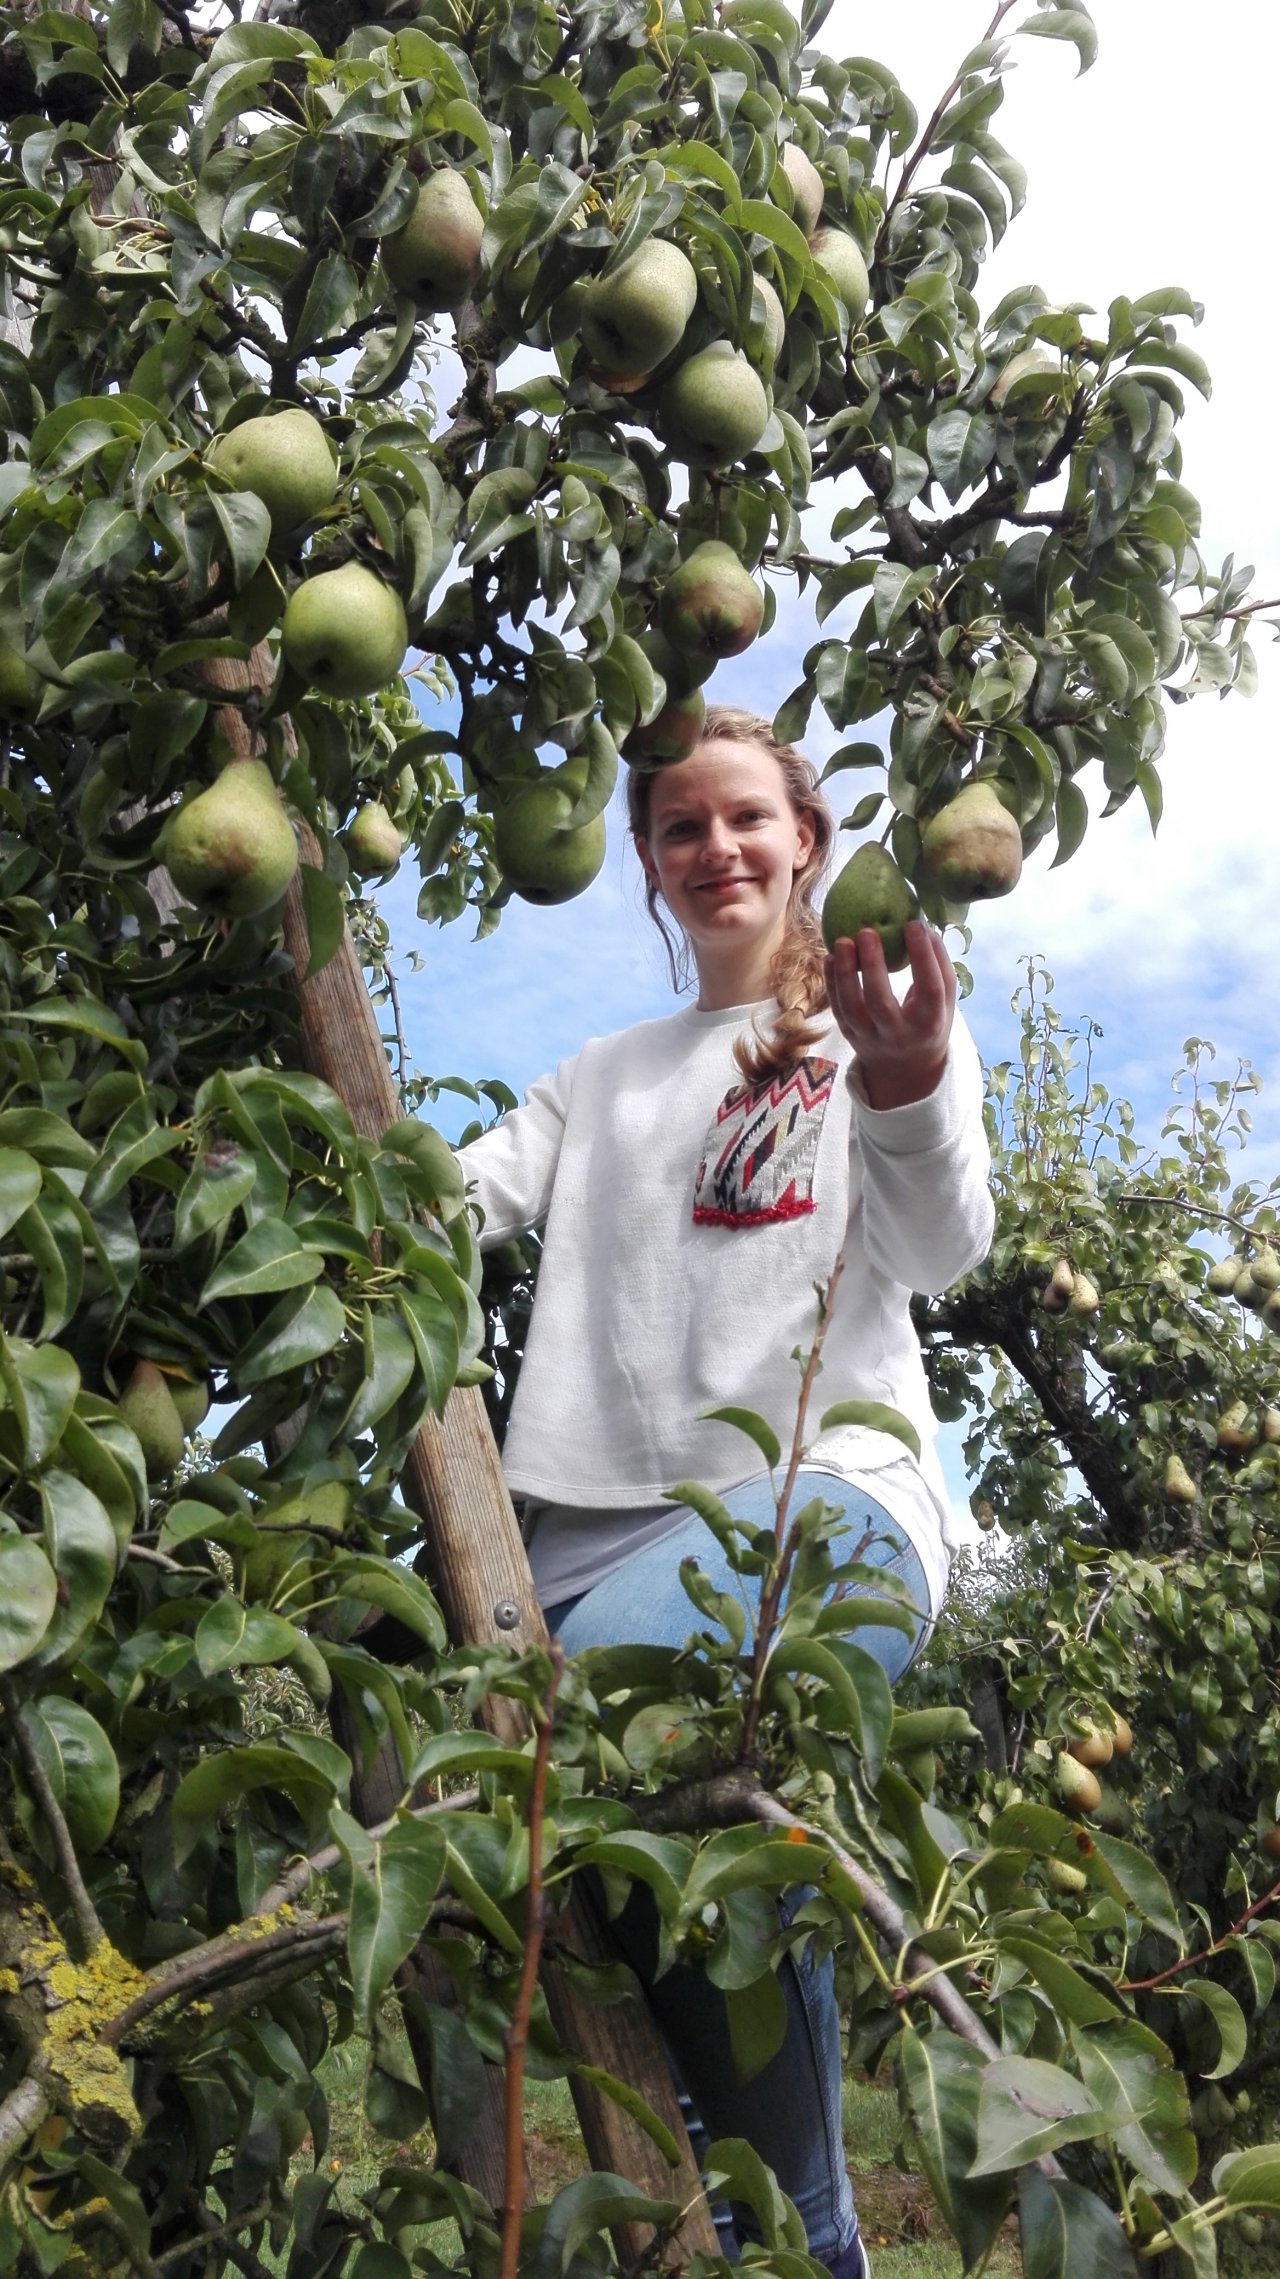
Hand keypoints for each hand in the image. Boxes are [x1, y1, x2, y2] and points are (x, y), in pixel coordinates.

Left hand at [825, 920, 957, 1109]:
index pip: (929, 989)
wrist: (904, 1068)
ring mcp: (870, 1037)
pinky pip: (837, 1008)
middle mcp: (898, 1035)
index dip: (923, 956)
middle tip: (867, 931)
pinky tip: (830, 958)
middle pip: (881, 1002)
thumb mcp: (944, 1003)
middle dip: (872, 965)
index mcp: (929, 1024)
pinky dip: (831, 982)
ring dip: (844, 973)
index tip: (914, 924)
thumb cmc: (927, 1023)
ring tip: (842, 941)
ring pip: (851, 1007)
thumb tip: (924, 925)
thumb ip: (939, 967)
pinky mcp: (850, 1035)